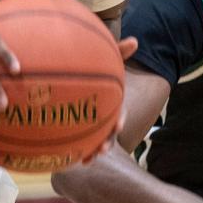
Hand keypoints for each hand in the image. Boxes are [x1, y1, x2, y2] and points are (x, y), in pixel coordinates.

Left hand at [79, 37, 137, 162]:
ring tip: (87, 162)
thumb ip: (117, 51)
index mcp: (111, 101)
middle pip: (107, 132)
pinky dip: (74, 151)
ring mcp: (91, 122)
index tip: (118, 127)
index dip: (119, 120)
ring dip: (92, 152)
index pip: (119, 112)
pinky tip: (67, 160)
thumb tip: (135, 41)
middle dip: (106, 142)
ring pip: (93, 140)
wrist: (73, 72)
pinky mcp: (77, 127)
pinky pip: (76, 142)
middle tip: (103, 151)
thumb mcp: (105, 57)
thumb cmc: (92, 64)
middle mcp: (103, 113)